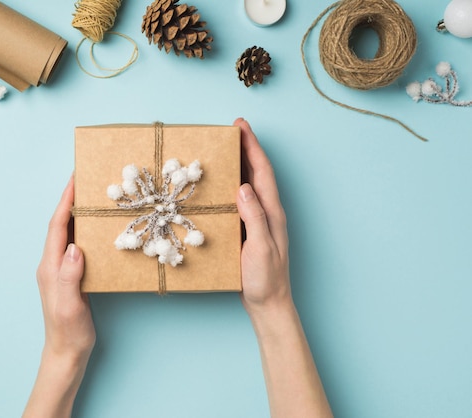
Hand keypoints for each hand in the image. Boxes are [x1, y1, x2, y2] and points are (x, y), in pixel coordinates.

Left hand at [36, 176, 94, 362]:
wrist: (66, 352)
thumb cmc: (68, 331)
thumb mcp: (69, 305)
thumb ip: (69, 276)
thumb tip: (74, 247)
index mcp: (50, 267)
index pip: (57, 227)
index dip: (65, 202)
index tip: (74, 180)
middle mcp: (52, 264)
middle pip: (59, 225)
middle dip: (70, 200)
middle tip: (84, 180)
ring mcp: (60, 270)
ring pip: (67, 233)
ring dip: (76, 213)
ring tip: (90, 197)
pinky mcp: (70, 276)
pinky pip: (75, 245)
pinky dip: (83, 230)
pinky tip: (94, 228)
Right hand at [234, 119, 332, 417]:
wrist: (268, 303)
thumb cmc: (266, 279)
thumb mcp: (260, 247)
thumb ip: (254, 217)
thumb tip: (243, 186)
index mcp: (272, 212)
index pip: (262, 172)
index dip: (252, 147)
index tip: (240, 126)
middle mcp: (267, 212)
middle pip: (257, 172)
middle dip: (247, 148)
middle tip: (232, 129)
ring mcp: (259, 221)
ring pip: (249, 184)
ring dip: (240, 164)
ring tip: (225, 149)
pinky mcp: (249, 230)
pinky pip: (241, 200)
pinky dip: (232, 184)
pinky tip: (221, 185)